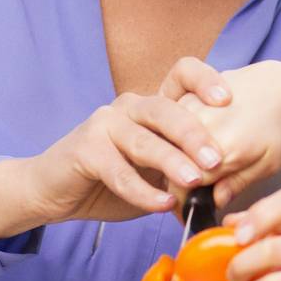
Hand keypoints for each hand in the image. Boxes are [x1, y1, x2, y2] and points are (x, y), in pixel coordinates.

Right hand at [0, 57, 232, 237]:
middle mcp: (130, 107)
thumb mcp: (155, 175)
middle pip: (166, 109)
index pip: (181, 75)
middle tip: (217, 159)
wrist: (52, 192)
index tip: (229, 100)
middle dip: (194, 134)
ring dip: (171, 161)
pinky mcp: (85, 148)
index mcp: (152, 107)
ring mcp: (105, 124)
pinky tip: (161, 204)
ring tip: (194, 180)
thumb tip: (228, 186)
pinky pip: (118, 170)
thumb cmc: (111, 181)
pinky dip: (142, 190)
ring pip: (144, 140)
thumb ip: (185, 172)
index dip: (205, 80)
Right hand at [169, 60, 280, 210]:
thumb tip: (214, 201)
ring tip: (192, 167)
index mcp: (226, 147)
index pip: (184, 186)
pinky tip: (190, 145)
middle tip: (191, 192)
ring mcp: (189, 107)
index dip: (184, 203)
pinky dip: (172, 138)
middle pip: (170, 165)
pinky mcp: (183, 95)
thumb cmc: (279, 126)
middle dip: (176, 183)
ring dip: (171, 158)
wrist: (278, 84)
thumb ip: (238, 183)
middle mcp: (202, 126)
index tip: (188, 213)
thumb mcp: (270, 162)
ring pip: (162, 143)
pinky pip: (165, 124)